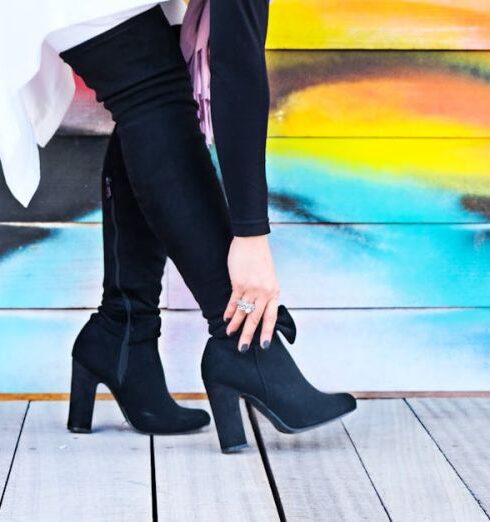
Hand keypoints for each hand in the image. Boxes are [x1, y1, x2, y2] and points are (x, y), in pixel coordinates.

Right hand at [224, 235, 279, 351]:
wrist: (252, 241)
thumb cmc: (261, 259)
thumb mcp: (269, 278)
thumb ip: (266, 293)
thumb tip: (259, 308)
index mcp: (274, 292)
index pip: (271, 317)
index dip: (267, 332)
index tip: (264, 346)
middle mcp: (264, 292)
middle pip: (255, 319)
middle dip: (248, 335)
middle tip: (242, 348)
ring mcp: (251, 288)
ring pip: (243, 312)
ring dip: (235, 325)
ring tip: (230, 335)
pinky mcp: (239, 283)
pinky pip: (233, 301)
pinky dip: (229, 311)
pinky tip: (226, 319)